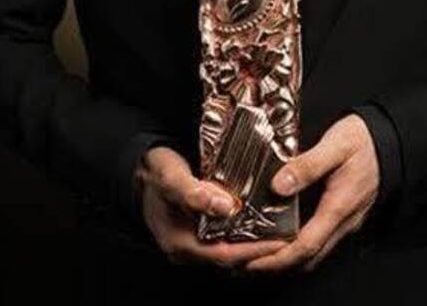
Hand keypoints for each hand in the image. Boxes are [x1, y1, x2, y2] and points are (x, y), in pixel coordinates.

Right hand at [135, 145, 287, 270]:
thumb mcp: (171, 178)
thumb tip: (226, 206)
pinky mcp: (196, 232)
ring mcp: (190, 243)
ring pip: (227, 248)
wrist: (139, 169)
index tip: (279, 241)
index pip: (224, 255)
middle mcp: (186, 249)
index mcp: (179, 243)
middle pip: (229, 257)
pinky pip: (222, 238)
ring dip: (251, 242)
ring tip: (279, 231)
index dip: (253, 250)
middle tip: (287, 237)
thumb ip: (195, 193)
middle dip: (258, 250)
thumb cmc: (154, 172)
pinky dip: (240, 232)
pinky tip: (257, 220)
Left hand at [244, 113, 379, 273]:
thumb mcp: (336, 145)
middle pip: (304, 257)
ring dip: (283, 257)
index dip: (275, 258)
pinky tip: (279, 232)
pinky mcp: (341, 213)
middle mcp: (342, 221)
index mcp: (338, 207)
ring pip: (311, 251)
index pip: (304, 246)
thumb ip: (308, 165)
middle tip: (241, 260)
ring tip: (253, 251)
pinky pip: (316, 238)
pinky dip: (295, 243)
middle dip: (272, 263)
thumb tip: (279, 185)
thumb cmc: (365, 141)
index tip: (248, 260)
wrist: (391, 140)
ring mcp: (343, 220)